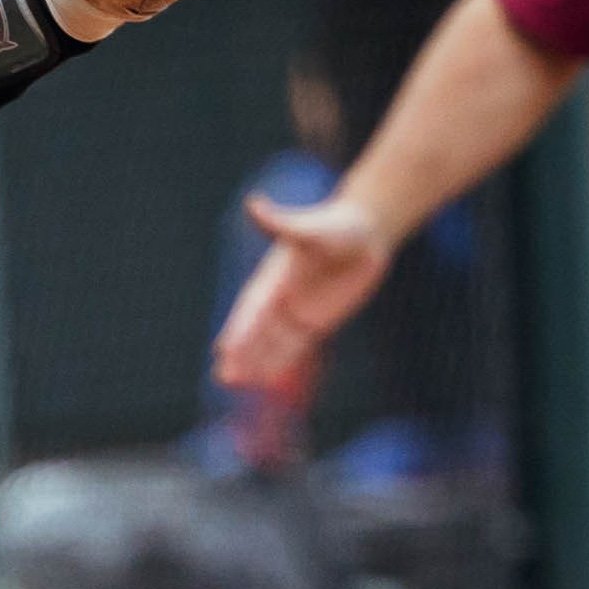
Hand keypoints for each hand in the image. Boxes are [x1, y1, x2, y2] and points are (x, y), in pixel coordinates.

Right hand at [213, 194, 393, 395]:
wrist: (364, 234)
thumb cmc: (337, 226)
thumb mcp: (311, 227)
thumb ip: (281, 222)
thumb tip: (253, 203)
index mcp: (274, 277)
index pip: (253, 309)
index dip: (240, 330)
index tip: (223, 349)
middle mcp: (280, 297)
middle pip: (257, 332)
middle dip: (241, 355)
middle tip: (223, 378)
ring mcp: (296, 311)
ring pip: (272, 344)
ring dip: (255, 363)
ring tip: (235, 384)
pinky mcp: (315, 321)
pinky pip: (295, 347)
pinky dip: (280, 362)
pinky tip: (265, 379)